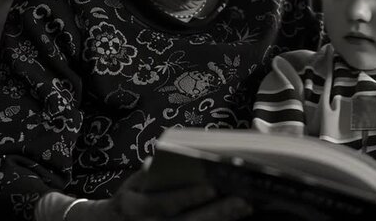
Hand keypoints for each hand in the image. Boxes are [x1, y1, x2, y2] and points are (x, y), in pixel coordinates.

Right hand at [93, 169, 252, 220]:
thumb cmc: (130, 199)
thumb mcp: (131, 184)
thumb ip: (148, 174)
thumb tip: (163, 161)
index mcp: (134, 206)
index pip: (163, 203)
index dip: (187, 197)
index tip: (211, 187)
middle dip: (216, 213)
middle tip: (243, 201)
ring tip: (245, 207)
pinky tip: (235, 217)